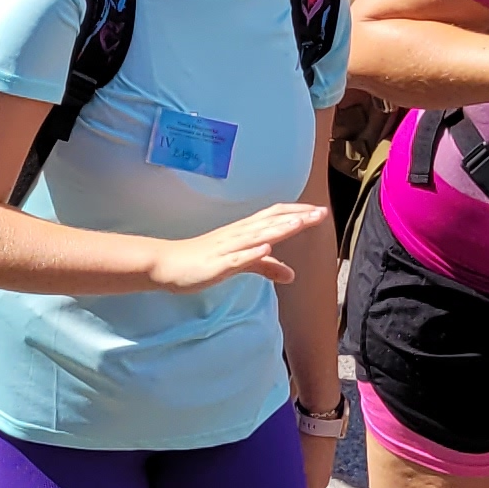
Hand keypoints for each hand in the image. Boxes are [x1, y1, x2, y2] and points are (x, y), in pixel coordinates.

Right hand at [143, 201, 326, 295]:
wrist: (167, 264)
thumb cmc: (203, 260)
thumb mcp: (240, 264)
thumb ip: (266, 267)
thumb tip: (292, 275)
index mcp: (243, 232)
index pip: (275, 216)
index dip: (297, 213)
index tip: (320, 212)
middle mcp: (237, 235)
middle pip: (270, 222)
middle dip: (296, 217)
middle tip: (321, 213)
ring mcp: (226, 248)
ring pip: (255, 236)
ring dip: (277, 229)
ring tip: (299, 223)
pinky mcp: (216, 264)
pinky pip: (236, 258)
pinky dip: (251, 253)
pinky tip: (266, 248)